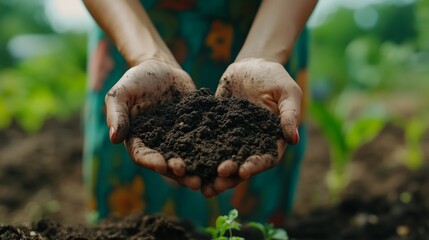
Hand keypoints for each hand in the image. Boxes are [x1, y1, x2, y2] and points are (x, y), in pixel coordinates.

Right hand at [105, 58, 200, 189]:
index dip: (151, 161)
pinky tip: (224, 157)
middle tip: (193, 181)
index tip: (161, 165)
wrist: (162, 68)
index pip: (143, 155)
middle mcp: (160, 145)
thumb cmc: (136, 80)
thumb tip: (114, 138)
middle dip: (180, 174)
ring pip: (188, 158)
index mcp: (139, 140)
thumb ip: (117, 114)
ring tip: (209, 177)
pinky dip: (213, 151)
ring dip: (198, 170)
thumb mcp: (121, 94)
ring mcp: (180, 140)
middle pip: (168, 164)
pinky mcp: (196, 130)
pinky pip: (204, 142)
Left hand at [202, 58, 301, 196]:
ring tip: (200, 185)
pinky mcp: (216, 129)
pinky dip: (198, 154)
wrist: (250, 65)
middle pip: (242, 166)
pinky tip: (186, 161)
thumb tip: (293, 139)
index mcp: (271, 138)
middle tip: (216, 184)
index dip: (255, 166)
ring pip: (223, 160)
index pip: (266, 158)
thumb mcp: (287, 92)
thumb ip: (290, 114)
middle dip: (230, 177)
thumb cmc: (274, 77)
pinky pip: (207, 143)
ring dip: (212, 174)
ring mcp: (232, 138)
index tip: (243, 171)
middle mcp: (251, 143)